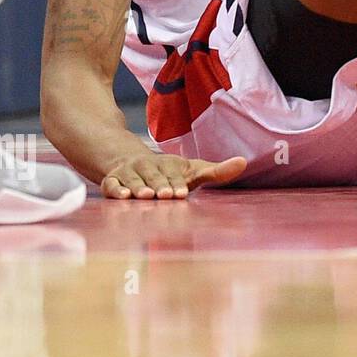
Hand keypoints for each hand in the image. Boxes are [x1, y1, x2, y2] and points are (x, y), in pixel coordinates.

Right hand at [102, 152, 246, 198]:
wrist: (130, 160)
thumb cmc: (169, 172)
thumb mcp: (193, 170)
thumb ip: (217, 171)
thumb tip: (244, 162)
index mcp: (170, 165)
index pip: (175, 175)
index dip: (178, 183)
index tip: (182, 192)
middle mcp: (150, 166)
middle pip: (155, 177)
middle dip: (160, 186)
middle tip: (165, 196)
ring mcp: (130, 173)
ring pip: (134, 180)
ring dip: (139, 187)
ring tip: (145, 196)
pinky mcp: (113, 180)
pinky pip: (112, 184)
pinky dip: (116, 189)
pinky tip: (122, 196)